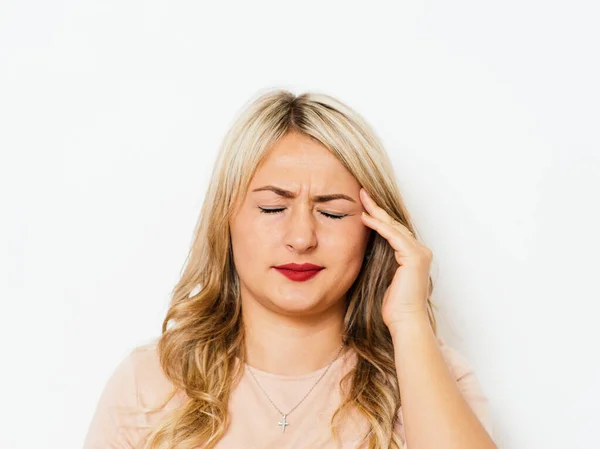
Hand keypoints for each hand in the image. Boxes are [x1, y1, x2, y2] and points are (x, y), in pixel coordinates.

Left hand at [359, 188, 432, 330]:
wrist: (405, 321)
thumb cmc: (393, 306)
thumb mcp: (381, 277)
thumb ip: (377, 260)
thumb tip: (362, 249)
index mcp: (413, 256)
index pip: (394, 231)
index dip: (379, 217)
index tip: (364, 206)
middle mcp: (420, 251)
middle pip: (395, 224)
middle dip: (377, 208)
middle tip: (363, 193)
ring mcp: (419, 253)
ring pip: (394, 226)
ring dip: (377, 211)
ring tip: (362, 198)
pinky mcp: (414, 256)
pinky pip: (393, 236)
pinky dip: (379, 226)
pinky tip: (365, 217)